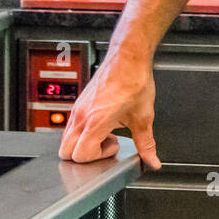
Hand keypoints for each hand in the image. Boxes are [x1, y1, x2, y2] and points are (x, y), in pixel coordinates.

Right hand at [58, 47, 160, 168]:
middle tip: (106, 143)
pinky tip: (103, 122)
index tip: (114, 145)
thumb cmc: (134, 80)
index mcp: (95, 121)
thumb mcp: (144, 117)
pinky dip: (82, 131)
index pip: (80, 155)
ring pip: (66, 138)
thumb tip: (152, 161)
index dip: (97, 157)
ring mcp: (78, 108)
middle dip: (85, 154)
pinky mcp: (79, 102)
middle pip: (65, 151)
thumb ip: (146, 144)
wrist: (128, 57)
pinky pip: (71, 125)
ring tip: (106, 132)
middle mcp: (82, 115)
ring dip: (83, 142)